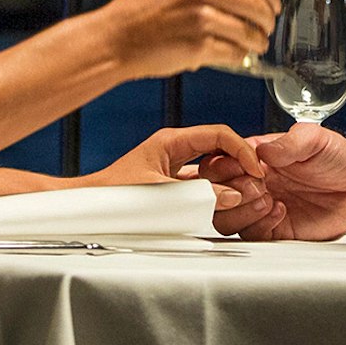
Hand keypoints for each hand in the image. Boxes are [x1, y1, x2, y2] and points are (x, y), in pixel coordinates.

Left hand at [83, 124, 268, 218]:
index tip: (255, 169)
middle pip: (221, 151)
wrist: (90, 209)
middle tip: (255, 188)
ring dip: (233, 182)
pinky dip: (219, 194)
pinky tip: (227, 206)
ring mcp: (177, 168)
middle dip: (241, 168)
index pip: (219, 135)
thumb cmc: (114, 197)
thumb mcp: (159, 194)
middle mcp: (177, 150)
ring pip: (215, 169)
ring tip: (246, 198)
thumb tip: (231, 196)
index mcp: (172, 141)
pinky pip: (205, 186)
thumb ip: (198, 196)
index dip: (242, 150)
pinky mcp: (175, 186)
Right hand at [101, 0, 279, 77]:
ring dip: (258, 42)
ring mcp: (204, 17)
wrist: (116, 38)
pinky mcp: (200, 46)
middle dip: (268, 20)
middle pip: (259, 5)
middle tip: (266, 28)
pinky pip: (235, 53)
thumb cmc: (142, 13)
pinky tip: (237, 56)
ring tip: (255, 46)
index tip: (273, 4)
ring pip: (250, 32)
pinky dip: (240, 57)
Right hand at [200, 124, 345, 240]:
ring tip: (267, 198)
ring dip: (241, 210)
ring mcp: (261, 207)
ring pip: (225, 218)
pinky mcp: (274, 230)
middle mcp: (254, 182)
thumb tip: (263, 150)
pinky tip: (280, 211)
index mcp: (256, 157)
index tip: (245, 166)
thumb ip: (290, 141)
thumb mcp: (316, 139)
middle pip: (214, 193)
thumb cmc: (337, 159)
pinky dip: (260, 224)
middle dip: (229, 189)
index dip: (224, 165)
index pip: (218, 161)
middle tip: (256, 185)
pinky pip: (251, 235)